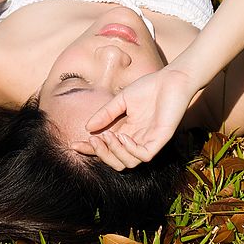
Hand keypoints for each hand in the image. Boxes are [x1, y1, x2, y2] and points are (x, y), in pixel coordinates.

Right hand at [71, 67, 197, 170]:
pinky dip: (130, 149)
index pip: (106, 146)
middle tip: (93, 140)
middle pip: (116, 161)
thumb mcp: (121, 100)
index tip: (74, 145)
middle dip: (101, 153)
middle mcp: (137, 140)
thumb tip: (87, 127)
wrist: (170, 80)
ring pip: (128, 163)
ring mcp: (149, 141)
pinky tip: (123, 136)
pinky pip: (143, 155)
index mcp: (127, 132)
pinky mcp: (160, 139)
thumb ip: (106, 114)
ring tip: (109, 136)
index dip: (90, 149)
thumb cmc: (148, 88)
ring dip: (114, 152)